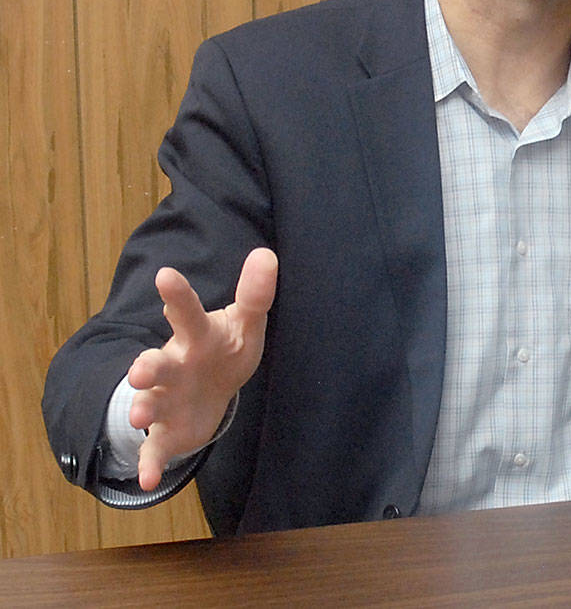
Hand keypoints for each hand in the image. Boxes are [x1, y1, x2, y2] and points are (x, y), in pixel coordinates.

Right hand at [127, 248, 277, 489]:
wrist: (208, 391)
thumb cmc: (224, 348)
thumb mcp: (244, 322)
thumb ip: (254, 294)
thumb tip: (266, 254)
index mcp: (196, 335)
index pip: (187, 311)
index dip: (177, 295)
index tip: (165, 275)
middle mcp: (174, 365)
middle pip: (157, 363)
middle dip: (146, 367)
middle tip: (139, 371)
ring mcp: (167, 398)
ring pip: (150, 403)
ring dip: (143, 409)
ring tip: (139, 416)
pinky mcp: (168, 431)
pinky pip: (156, 448)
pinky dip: (151, 463)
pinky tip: (149, 480)